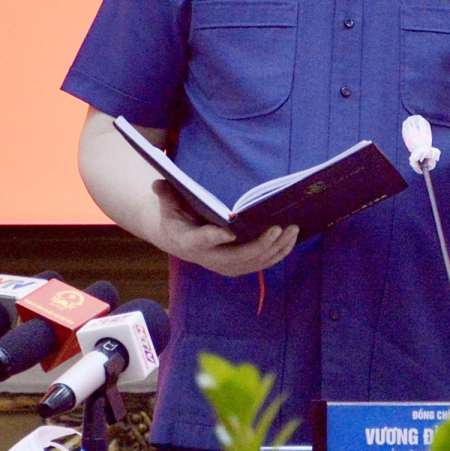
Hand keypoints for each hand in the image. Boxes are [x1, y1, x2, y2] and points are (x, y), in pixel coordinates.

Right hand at [151, 181, 297, 276]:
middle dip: (260, 244)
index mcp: (189, 242)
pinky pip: (262, 263)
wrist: (179, 239)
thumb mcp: (167, 205)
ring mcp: (226, 266)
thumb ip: (166, 194)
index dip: (214, 238)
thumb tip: (157, 183)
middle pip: (238, 257)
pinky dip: (279, 253)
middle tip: (277, 228)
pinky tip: (291, 238)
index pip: (201, 241)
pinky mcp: (239, 267)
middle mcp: (210, 259)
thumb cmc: (176, 217)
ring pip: (255, 262)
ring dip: (276, 248)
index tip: (228, 231)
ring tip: (292, 229)